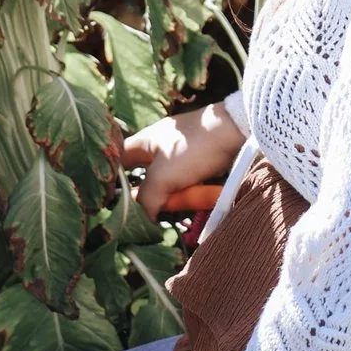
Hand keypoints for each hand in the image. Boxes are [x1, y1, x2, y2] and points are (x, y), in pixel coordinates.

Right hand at [123, 99, 246, 217]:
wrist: (238, 133)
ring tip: (178, 207)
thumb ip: (146, 199)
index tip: (112, 202)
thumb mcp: (162, 176)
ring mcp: (182, 156)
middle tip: (148, 214)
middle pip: (145, 179)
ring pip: (168, 186)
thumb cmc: (193, 149)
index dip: (112, 180)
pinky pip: (188, 186)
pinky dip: (190, 195)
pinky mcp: (200, 164)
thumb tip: (143, 217)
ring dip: (173, 199)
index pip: (118, 161)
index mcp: (144, 142)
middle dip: (148, 198)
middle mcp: (160, 148)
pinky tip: (195, 201)